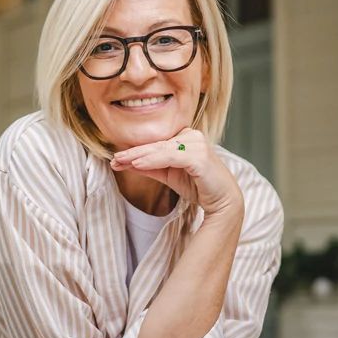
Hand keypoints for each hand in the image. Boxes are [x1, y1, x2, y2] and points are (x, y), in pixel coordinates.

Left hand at [110, 128, 242, 216]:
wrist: (223, 201)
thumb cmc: (198, 186)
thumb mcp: (169, 175)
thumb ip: (150, 167)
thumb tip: (126, 163)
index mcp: (186, 137)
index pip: (156, 144)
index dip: (135, 152)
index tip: (116, 159)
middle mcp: (192, 136)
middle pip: (156, 145)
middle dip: (133, 154)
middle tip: (114, 159)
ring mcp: (197, 144)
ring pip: (161, 150)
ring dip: (139, 156)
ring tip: (121, 161)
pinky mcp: (199, 156)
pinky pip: (170, 157)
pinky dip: (152, 161)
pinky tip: (137, 164)